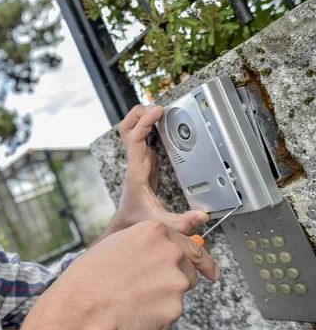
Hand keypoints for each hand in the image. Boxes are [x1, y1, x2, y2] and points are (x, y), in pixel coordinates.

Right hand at [3, 220, 219, 329]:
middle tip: (147, 289)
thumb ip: (145, 246)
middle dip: (173, 280)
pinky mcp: (174, 307)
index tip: (209, 268)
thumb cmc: (89, 279)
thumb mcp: (116, 245)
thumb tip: (161, 254)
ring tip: (133, 300)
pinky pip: (171, 313)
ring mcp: (175, 280)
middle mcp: (169, 252)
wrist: (82, 309)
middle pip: (188, 269)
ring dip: (164, 298)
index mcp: (153, 232)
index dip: (200, 259)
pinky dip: (157, 316)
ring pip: (180, 292)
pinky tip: (134, 313)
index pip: (188, 244)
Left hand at [110, 105, 208, 234]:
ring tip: (159, 110)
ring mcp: (139, 160)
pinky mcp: (145, 162)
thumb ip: (181, 221)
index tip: (157, 111)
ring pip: (131, 130)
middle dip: (138, 114)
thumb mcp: (160, 222)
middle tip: (156, 107)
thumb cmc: (137, 219)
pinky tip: (162, 123)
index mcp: (137, 171)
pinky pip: (143, 137)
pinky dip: (149, 127)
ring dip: (141, 117)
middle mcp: (135, 162)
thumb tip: (202, 216)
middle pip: (127, 128)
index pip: (135, 139)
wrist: (126, 223)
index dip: (145, 122)